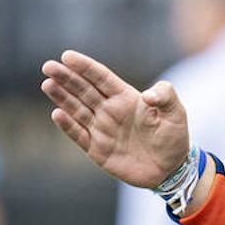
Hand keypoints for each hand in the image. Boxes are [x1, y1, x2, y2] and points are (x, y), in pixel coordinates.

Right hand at [41, 50, 189, 188]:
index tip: (67, 56)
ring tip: (48, 83)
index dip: (85, 67)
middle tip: (49, 66)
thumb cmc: (174, 137)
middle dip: (66, 78)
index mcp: (126, 98)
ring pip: (77, 109)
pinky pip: (79, 135)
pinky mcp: (97, 149)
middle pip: (84, 90)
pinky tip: (57, 114)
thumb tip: (148, 95)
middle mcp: (110, 111)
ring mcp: (102, 129)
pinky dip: (68, 125)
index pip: (101, 78)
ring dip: (62, 97)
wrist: (171, 169)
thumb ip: (166, 96)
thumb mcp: (176, 113)